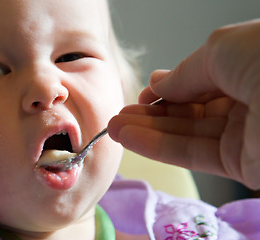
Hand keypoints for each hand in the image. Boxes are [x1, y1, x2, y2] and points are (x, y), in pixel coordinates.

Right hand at [108, 19, 259, 189]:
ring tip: (115, 127)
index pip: (201, 81)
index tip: (143, 94)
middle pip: (189, 109)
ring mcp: (247, 134)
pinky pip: (194, 154)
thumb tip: (159, 85)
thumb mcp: (220, 50)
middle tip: (119, 115)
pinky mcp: (245, 164)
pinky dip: (159, 147)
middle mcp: (249, 100)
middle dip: (151, 112)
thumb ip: (184, 73)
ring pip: (187, 133)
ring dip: (147, 131)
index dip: (169, 88)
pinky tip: (130, 138)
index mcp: (249, 66)